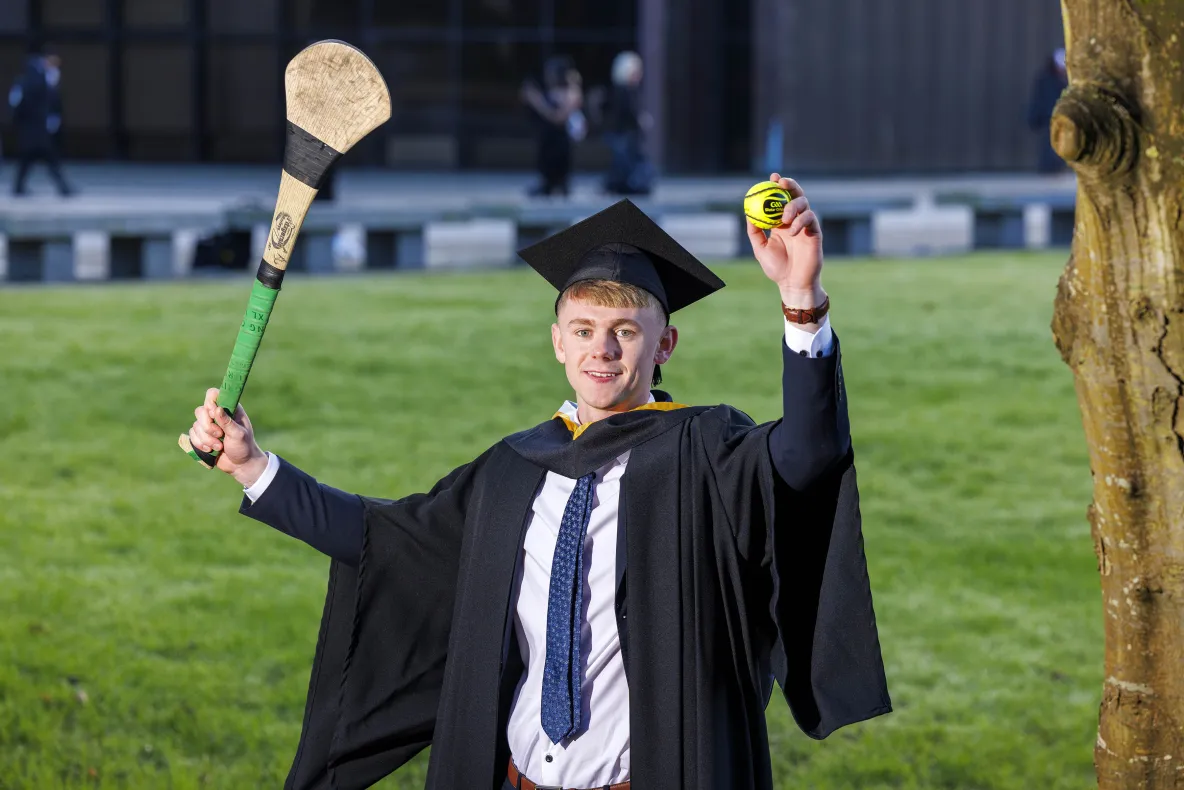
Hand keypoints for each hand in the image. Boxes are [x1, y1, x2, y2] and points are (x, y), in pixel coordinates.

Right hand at [187, 388, 267, 485]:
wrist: (240, 465)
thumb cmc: (244, 447)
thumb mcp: (239, 435)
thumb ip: (227, 422)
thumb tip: (217, 409)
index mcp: (230, 408)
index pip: (213, 394)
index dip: (209, 402)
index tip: (213, 413)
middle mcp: (217, 414)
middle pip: (200, 411)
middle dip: (207, 426)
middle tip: (220, 435)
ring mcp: (208, 425)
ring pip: (196, 425)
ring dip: (206, 439)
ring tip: (219, 447)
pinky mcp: (201, 436)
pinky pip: (192, 435)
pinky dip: (200, 444)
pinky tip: (210, 450)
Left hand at [746, 173, 825, 309]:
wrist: (792, 283)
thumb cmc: (776, 268)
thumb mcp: (760, 248)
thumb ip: (755, 232)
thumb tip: (748, 213)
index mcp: (781, 222)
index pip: (780, 199)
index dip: (777, 186)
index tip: (772, 177)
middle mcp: (794, 220)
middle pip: (795, 195)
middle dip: (790, 185)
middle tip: (781, 183)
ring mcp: (805, 225)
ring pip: (804, 204)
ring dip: (793, 206)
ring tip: (785, 218)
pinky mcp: (815, 233)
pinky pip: (810, 219)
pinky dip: (800, 221)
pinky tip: (792, 231)